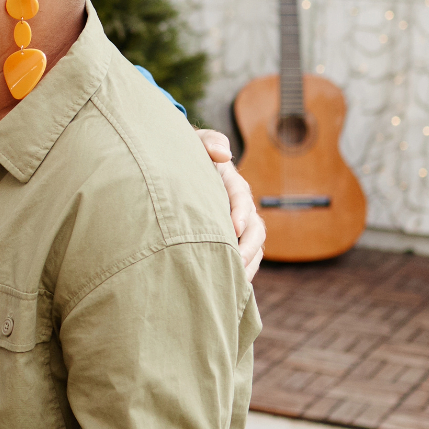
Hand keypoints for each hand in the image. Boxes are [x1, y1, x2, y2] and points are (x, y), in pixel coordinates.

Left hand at [198, 129, 265, 279]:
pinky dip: (241, 271)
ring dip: (247, 263)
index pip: (241, 197)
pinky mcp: (230, 238)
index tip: (234, 227)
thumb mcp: (194, 142)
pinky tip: (229, 287)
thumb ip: (208, 141)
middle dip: (248, 246)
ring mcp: (237, 223)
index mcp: (230, 182)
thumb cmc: (184, 152)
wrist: (174, 166)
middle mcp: (238, 204)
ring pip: (253, 245)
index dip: (240, 212)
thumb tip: (224, 154)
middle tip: (236, 263)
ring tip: (235, 281)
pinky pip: (244, 257)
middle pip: (255, 228)